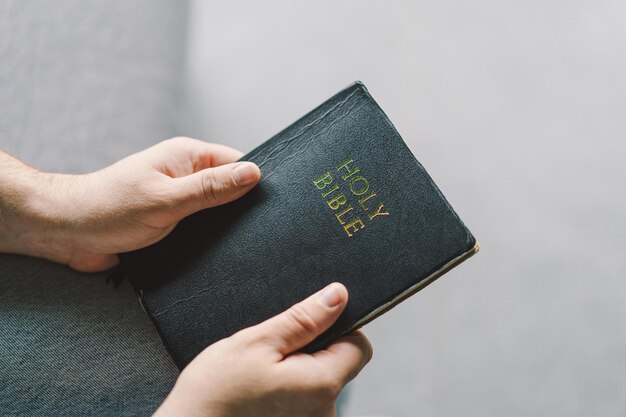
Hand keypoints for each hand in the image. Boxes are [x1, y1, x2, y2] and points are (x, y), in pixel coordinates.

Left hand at [0, 137, 260, 270]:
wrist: (69, 232)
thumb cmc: (109, 208)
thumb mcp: (166, 199)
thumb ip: (210, 188)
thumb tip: (253, 174)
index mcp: (186, 157)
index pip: (237, 162)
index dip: (256, 180)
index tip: (275, 201)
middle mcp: (185, 175)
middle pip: (230, 187)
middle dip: (243, 206)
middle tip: (261, 228)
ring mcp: (179, 199)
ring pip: (217, 211)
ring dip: (225, 226)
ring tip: (242, 242)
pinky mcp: (172, 222)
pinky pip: (201, 227)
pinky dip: (210, 238)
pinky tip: (220, 252)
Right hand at [154, 282, 372, 416]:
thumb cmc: (215, 392)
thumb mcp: (258, 342)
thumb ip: (304, 319)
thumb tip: (338, 295)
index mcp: (322, 385)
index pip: (359, 347)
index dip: (338, 328)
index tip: (307, 326)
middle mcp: (325, 411)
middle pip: (339, 364)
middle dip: (313, 349)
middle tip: (274, 351)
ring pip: (319, 381)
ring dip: (299, 370)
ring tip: (264, 372)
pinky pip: (305, 398)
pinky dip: (290, 389)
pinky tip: (262, 390)